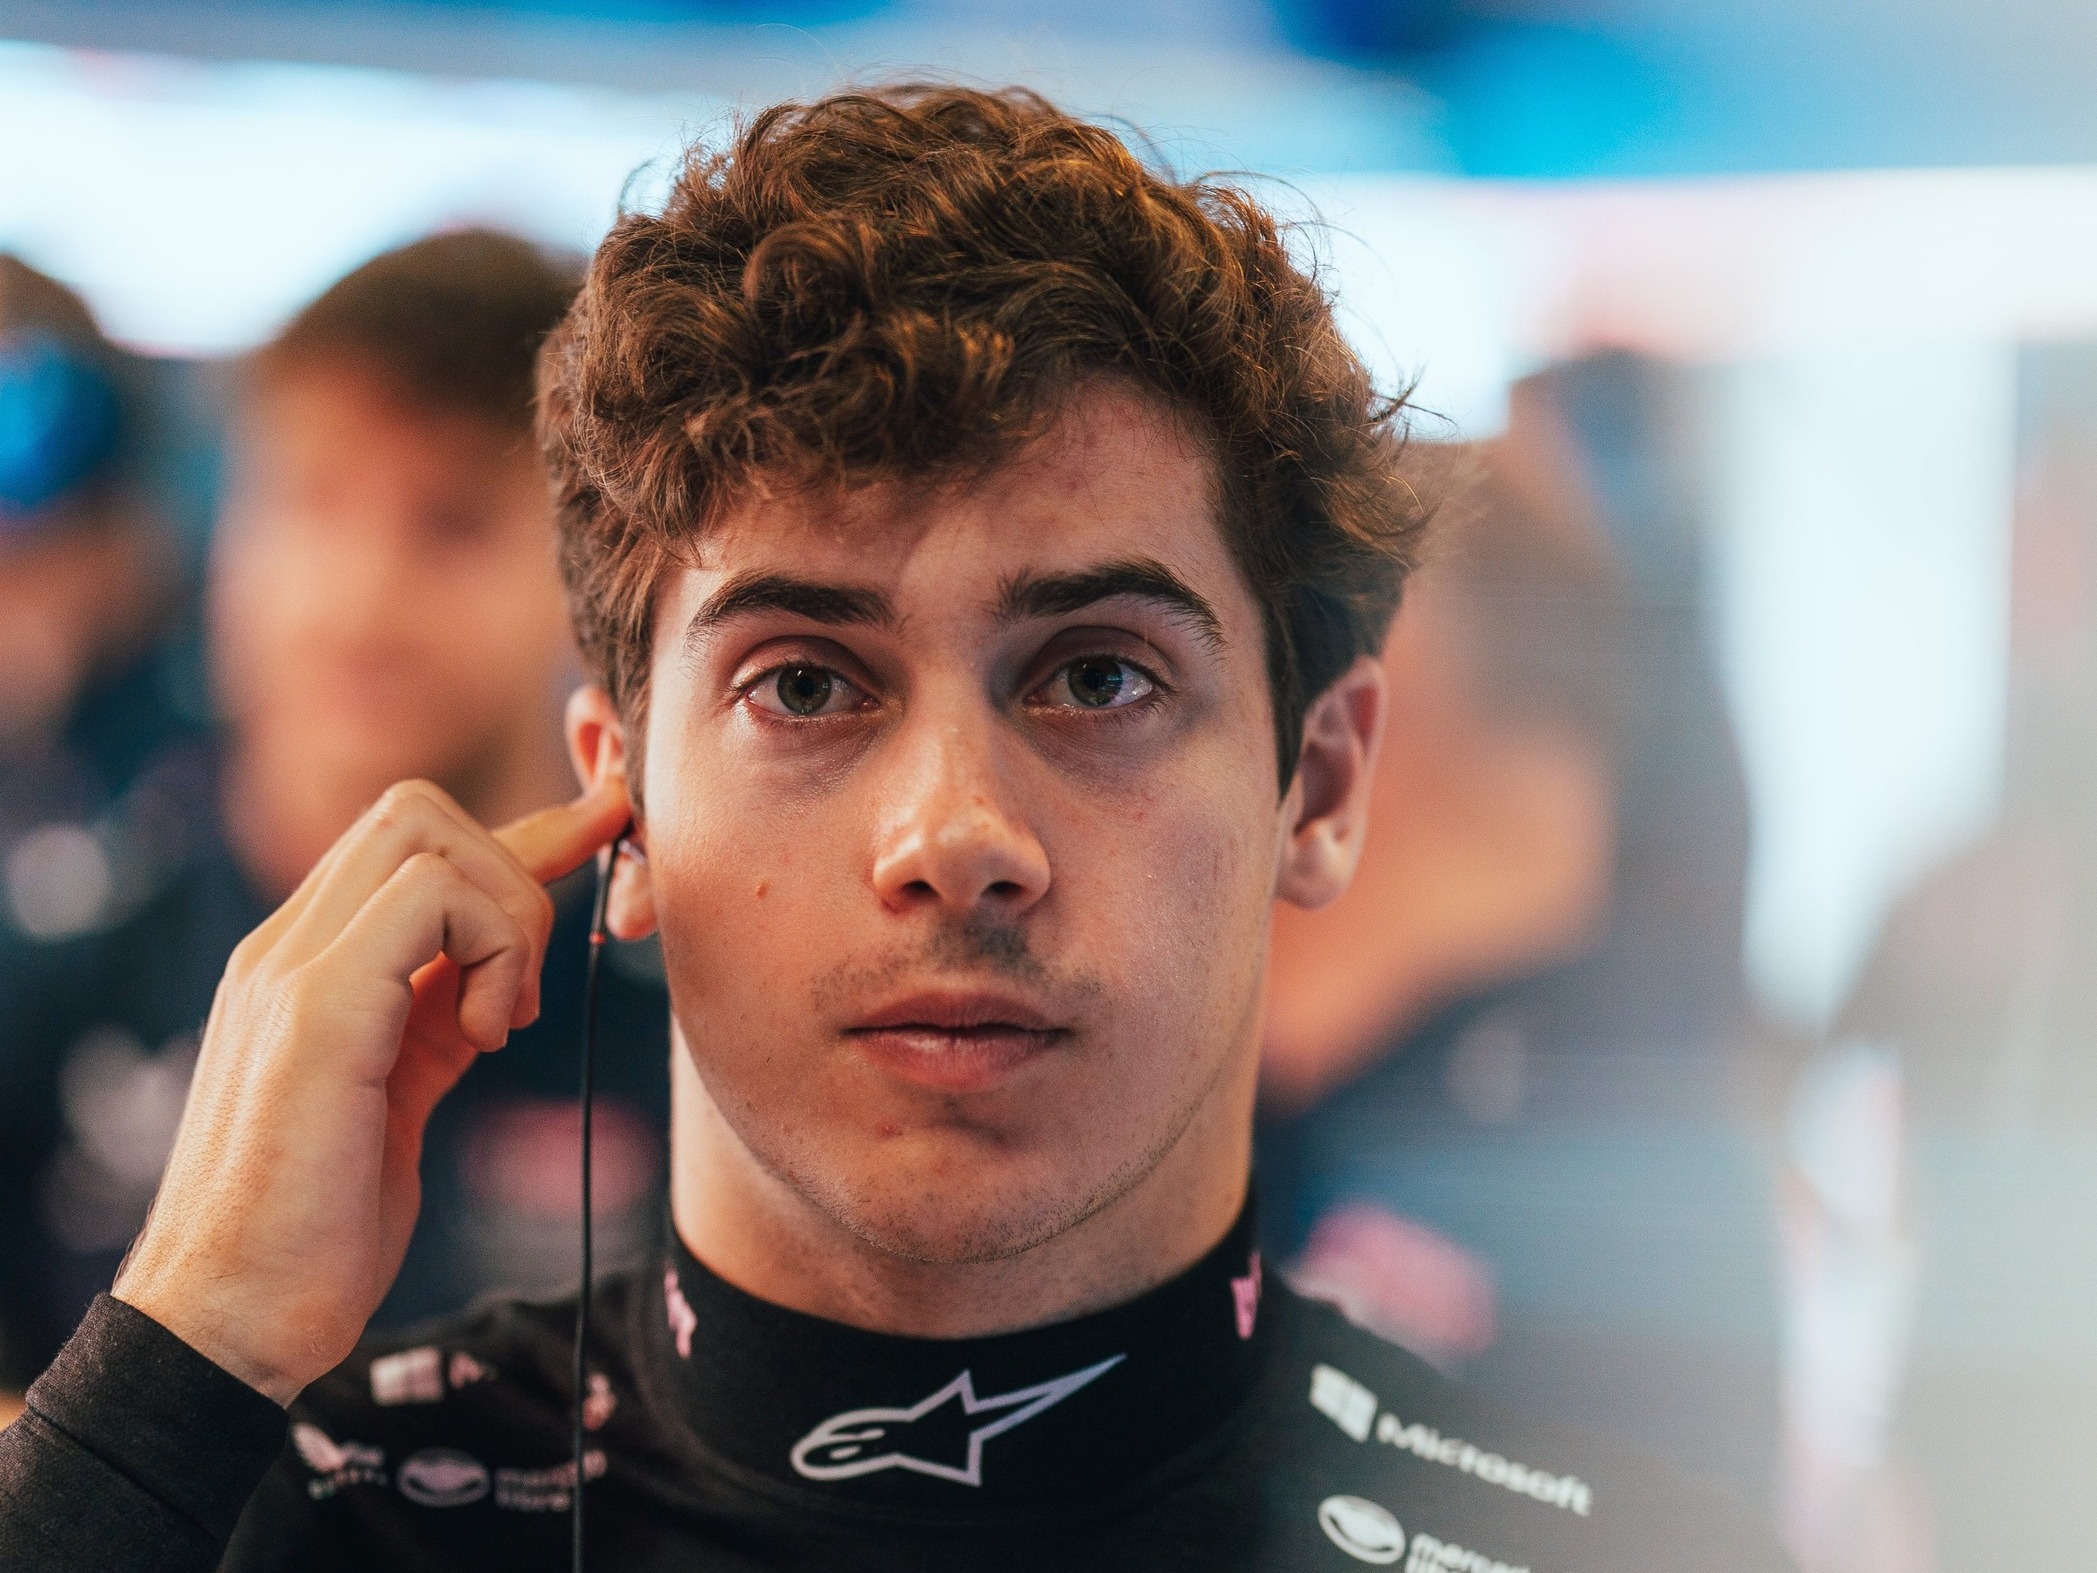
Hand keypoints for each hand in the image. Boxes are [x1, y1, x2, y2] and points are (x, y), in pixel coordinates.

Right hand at [113, 777, 630, 1404]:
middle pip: (421, 811)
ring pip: (430, 833)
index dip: (520, 838)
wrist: (229, 1325)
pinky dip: (493, 951)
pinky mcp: (316, 1007)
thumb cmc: (314, 1231)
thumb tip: (497, 978)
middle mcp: (285, 947)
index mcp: (302, 965)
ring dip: (509, 917)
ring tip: (501, 1025)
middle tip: (525, 993)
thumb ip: (433, 1022)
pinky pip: (432, 898)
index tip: (601, 833)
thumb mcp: (395, 1098)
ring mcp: (290, 968)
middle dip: (519, 870)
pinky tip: (486, 1038)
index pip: (412, 847)